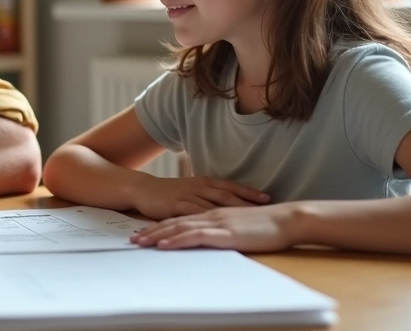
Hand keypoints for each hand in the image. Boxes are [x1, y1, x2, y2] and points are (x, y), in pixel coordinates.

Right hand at [129, 175, 269, 219]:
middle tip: (266, 206)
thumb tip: (225, 209)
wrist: (142, 189)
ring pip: (213, 203)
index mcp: (204, 183)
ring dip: (231, 210)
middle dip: (247, 200)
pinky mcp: (176, 205)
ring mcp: (188, 195)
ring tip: (247, 219)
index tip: (268, 197)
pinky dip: (207, 221)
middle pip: (227, 194)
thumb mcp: (190, 192)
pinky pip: (193, 214)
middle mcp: (199, 187)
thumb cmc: (168, 193)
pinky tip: (216, 227)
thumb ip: (207, 199)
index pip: (231, 187)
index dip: (249, 192)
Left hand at [130, 202, 301, 252]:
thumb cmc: (269, 226)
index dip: (163, 225)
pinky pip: (195, 236)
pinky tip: (164, 245)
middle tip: (133, 238)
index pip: (183, 219)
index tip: (146, 232)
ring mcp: (217, 222)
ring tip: (140, 242)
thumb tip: (215, 240)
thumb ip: (226, 231)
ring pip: (179, 227)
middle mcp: (211, 215)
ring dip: (157, 235)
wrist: (288, 219)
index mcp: (215, 213)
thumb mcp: (241, 227)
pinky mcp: (224, 233)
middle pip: (175, 222)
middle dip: (152, 230)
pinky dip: (177, 239)